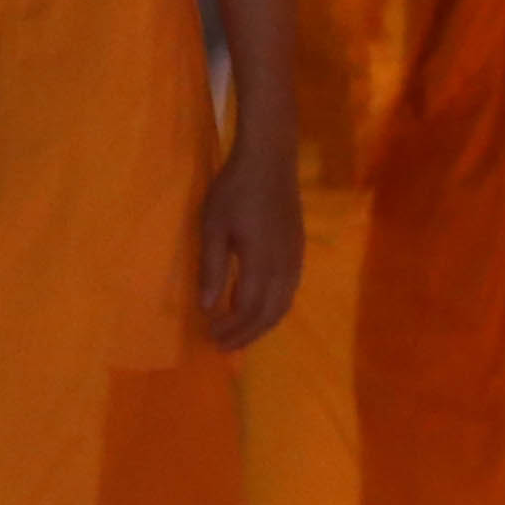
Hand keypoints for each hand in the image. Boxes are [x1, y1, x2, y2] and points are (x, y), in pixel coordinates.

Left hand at [198, 140, 305, 349]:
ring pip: (285, 303)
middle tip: (223, 344)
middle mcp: (285, 264)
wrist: (270, 160)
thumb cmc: (234, 191)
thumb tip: (206, 306)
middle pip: (271, 312)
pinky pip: (291, 289)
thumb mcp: (213, 227)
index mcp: (261, 260)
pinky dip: (274, 307)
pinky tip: (259, 305)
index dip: (231, 327)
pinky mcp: (298, 249)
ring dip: (262, 323)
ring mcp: (295, 257)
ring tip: (240, 332)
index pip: (249, 308)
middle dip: (247, 333)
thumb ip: (212, 268)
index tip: (209, 335)